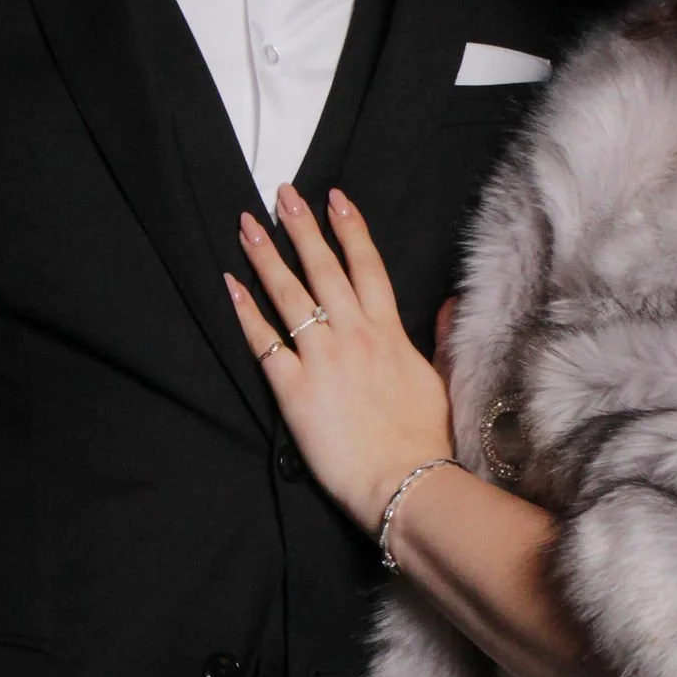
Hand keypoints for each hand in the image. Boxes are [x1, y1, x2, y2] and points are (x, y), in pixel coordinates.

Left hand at [227, 186, 454, 533]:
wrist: (406, 481)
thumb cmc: (425, 439)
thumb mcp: (440, 379)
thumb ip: (438, 338)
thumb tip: (447, 305)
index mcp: (389, 333)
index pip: (367, 267)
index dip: (350, 229)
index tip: (334, 198)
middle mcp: (354, 336)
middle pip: (323, 269)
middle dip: (301, 227)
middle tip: (282, 194)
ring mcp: (323, 360)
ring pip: (290, 295)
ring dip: (266, 257)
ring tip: (246, 227)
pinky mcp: (294, 389)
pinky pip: (265, 342)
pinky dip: (245, 312)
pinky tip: (229, 285)